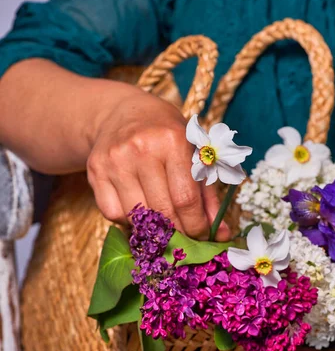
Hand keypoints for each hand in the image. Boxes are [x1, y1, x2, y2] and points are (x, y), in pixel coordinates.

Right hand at [87, 88, 229, 239]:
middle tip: (185, 237)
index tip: (202, 236)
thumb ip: (207, 195)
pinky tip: (139, 210)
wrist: (124, 113)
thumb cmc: (166, 135)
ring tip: (163, 223)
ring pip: (136, 216)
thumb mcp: (193, 154)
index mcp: (173, 141)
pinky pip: (112, 213)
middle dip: (178, 232)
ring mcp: (115, 160)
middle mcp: (141, 149)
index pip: (185, 199)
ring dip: (152, 229)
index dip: (196, 225)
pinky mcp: (95, 170)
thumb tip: (222, 234)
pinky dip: (128, 220)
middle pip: (162, 211)